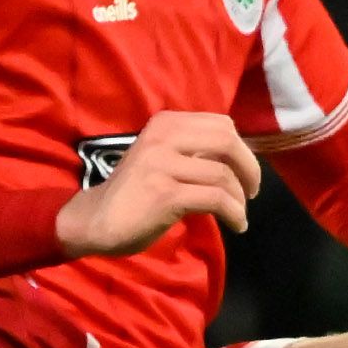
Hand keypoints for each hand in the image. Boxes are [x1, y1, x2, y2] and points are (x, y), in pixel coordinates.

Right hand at [57, 112, 257, 256]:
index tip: (244, 172)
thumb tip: (238, 157)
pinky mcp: (166, 194)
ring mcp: (164, 164)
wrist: (95, 220)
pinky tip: (237, 224)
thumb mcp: (161, 158)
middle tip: (252, 191)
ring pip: (223, 174)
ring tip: (239, 215)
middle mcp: (164, 136)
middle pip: (227, 141)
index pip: (222, 124)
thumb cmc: (132, 193)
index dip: (241, 149)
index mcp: (166, 123)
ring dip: (240, 199)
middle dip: (249, 167)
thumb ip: (192, 151)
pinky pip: (216, 199)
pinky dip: (234, 213)